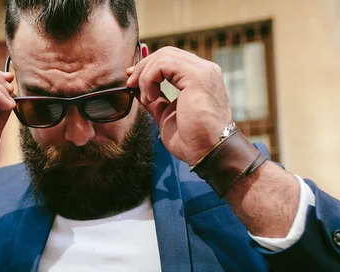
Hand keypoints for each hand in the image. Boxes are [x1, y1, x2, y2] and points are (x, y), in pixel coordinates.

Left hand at [126, 46, 232, 164]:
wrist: (208, 152)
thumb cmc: (192, 140)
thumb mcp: (165, 114)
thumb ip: (155, 99)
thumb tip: (136, 89)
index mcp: (199, 78)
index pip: (170, 59)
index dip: (148, 66)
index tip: (132, 80)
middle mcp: (204, 70)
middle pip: (166, 53)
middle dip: (143, 67)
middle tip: (131, 85)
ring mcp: (203, 71)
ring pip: (163, 56)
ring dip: (145, 75)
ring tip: (146, 98)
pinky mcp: (197, 76)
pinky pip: (164, 64)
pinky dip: (150, 79)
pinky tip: (151, 97)